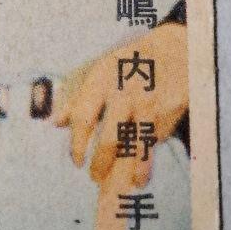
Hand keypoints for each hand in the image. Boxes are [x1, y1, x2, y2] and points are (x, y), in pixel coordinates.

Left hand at [54, 21, 188, 229]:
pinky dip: (145, 164)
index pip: (83, 117)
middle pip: (110, 138)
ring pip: (135, 146)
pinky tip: (139, 176)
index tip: (76, 161)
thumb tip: (56, 122)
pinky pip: (153, 143)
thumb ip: (77, 96)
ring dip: (126, 171)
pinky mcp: (169, 111)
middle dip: (101, 164)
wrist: (173, 48)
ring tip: (119, 181)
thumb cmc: (129, 63)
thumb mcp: (100, 69)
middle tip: (94, 175)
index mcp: (102, 78)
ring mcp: (148, 102)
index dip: (78, 144)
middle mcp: (124, 90)